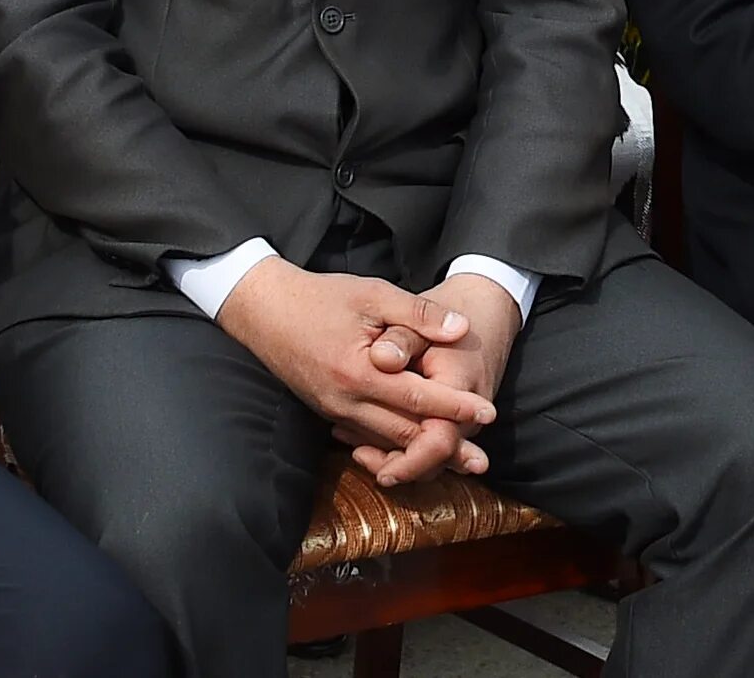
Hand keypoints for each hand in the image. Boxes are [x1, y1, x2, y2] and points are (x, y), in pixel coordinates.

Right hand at [217, 259, 495, 477]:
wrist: (264, 311)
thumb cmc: (321, 297)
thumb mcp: (373, 293)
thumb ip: (417, 313)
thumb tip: (459, 329)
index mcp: (360, 371)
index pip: (419, 397)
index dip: (456, 407)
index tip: (489, 412)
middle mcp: (346, 400)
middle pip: (405, 433)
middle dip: (445, 446)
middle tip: (482, 459)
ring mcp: (334, 411)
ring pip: (385, 442)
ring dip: (421, 453)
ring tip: (456, 461)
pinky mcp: (327, 412)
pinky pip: (365, 437)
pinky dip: (391, 446)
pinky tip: (413, 450)